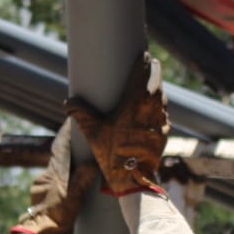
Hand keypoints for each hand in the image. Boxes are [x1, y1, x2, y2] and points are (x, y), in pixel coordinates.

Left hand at [10, 120, 98, 233]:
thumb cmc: (56, 218)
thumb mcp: (73, 198)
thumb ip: (82, 179)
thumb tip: (92, 164)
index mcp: (53, 174)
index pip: (60, 148)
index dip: (65, 135)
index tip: (70, 122)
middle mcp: (44, 177)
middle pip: (58, 159)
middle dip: (68, 151)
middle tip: (79, 143)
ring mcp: (40, 187)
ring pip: (55, 172)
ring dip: (65, 168)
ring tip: (77, 166)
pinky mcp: (39, 197)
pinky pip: (52, 184)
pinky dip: (61, 181)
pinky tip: (67, 186)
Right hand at [65, 53, 168, 195]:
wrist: (134, 178)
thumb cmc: (112, 154)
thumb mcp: (93, 132)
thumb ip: (81, 113)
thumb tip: (68, 102)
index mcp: (134, 103)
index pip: (143, 75)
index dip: (144, 63)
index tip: (144, 54)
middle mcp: (151, 109)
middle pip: (157, 83)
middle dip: (154, 72)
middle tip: (150, 64)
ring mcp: (161, 121)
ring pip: (162, 98)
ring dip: (158, 89)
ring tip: (152, 84)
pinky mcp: (165, 133)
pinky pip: (164, 114)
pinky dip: (160, 108)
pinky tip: (155, 109)